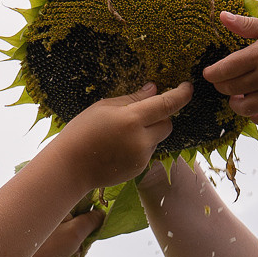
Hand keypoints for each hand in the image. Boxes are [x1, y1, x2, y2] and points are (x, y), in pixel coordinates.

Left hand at [6, 208, 101, 256]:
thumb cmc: (40, 249)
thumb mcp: (74, 235)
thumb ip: (91, 223)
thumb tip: (101, 214)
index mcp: (54, 198)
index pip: (79, 200)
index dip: (88, 217)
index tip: (91, 232)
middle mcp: (41, 205)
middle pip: (69, 218)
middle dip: (74, 237)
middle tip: (74, 252)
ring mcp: (30, 220)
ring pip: (57, 232)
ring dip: (61, 248)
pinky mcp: (23, 233)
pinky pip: (44, 241)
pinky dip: (47, 252)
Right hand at [51, 82, 193, 187]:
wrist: (70, 167)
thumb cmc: (82, 132)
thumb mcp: (103, 107)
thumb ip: (132, 99)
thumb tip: (154, 90)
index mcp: (131, 119)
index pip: (166, 104)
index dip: (180, 95)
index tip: (187, 87)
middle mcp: (141, 139)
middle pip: (167, 123)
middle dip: (160, 117)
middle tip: (139, 114)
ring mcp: (142, 157)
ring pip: (157, 138)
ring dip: (148, 133)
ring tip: (120, 135)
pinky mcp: (139, 169)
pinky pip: (147, 152)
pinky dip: (139, 146)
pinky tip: (118, 148)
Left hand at [202, 14, 257, 124]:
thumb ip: (244, 25)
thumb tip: (221, 16)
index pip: (224, 70)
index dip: (212, 73)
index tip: (209, 73)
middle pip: (231, 89)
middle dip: (221, 86)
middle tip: (223, 81)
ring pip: (245, 108)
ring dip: (235, 104)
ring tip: (236, 96)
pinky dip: (255, 117)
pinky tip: (253, 108)